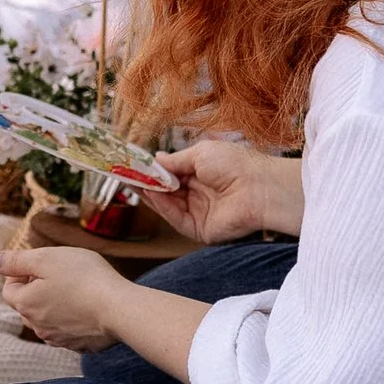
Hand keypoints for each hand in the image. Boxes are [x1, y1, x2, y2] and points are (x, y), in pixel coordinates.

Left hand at [0, 245, 128, 351]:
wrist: (120, 309)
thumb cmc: (85, 279)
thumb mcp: (46, 258)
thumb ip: (15, 260)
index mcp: (26, 304)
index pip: (9, 289)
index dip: (21, 273)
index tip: (41, 264)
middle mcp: (38, 326)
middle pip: (27, 305)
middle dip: (38, 289)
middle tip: (62, 274)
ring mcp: (59, 339)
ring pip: (47, 319)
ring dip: (55, 304)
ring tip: (77, 290)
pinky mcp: (80, 345)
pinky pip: (68, 330)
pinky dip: (73, 319)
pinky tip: (89, 306)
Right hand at [144, 141, 303, 242]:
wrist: (259, 188)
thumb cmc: (236, 164)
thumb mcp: (200, 154)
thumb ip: (175, 161)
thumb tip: (155, 158)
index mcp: (202, 174)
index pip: (172, 174)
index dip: (153, 170)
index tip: (134, 164)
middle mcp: (199, 194)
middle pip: (166, 191)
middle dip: (146, 182)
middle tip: (124, 174)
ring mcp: (199, 213)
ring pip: (168, 205)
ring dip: (150, 194)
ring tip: (132, 181)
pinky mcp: (200, 230)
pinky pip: (175, 219)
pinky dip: (161, 207)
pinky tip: (150, 193)